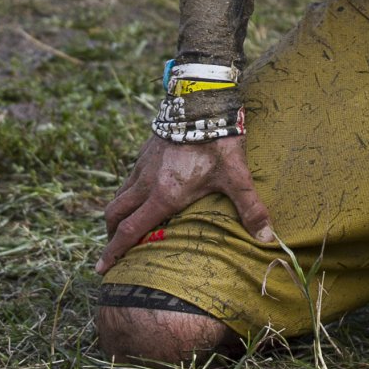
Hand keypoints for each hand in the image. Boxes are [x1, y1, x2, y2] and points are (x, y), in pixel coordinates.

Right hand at [96, 132, 271, 272]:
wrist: (202, 100)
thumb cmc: (218, 140)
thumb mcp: (237, 176)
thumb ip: (251, 207)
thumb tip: (267, 238)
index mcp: (164, 195)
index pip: (130, 230)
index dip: (115, 251)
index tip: (101, 268)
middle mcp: (147, 182)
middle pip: (115, 213)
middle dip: (110, 234)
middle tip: (113, 248)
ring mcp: (143, 164)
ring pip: (120, 193)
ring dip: (118, 211)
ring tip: (125, 223)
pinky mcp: (146, 149)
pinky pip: (130, 176)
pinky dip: (128, 190)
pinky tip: (143, 190)